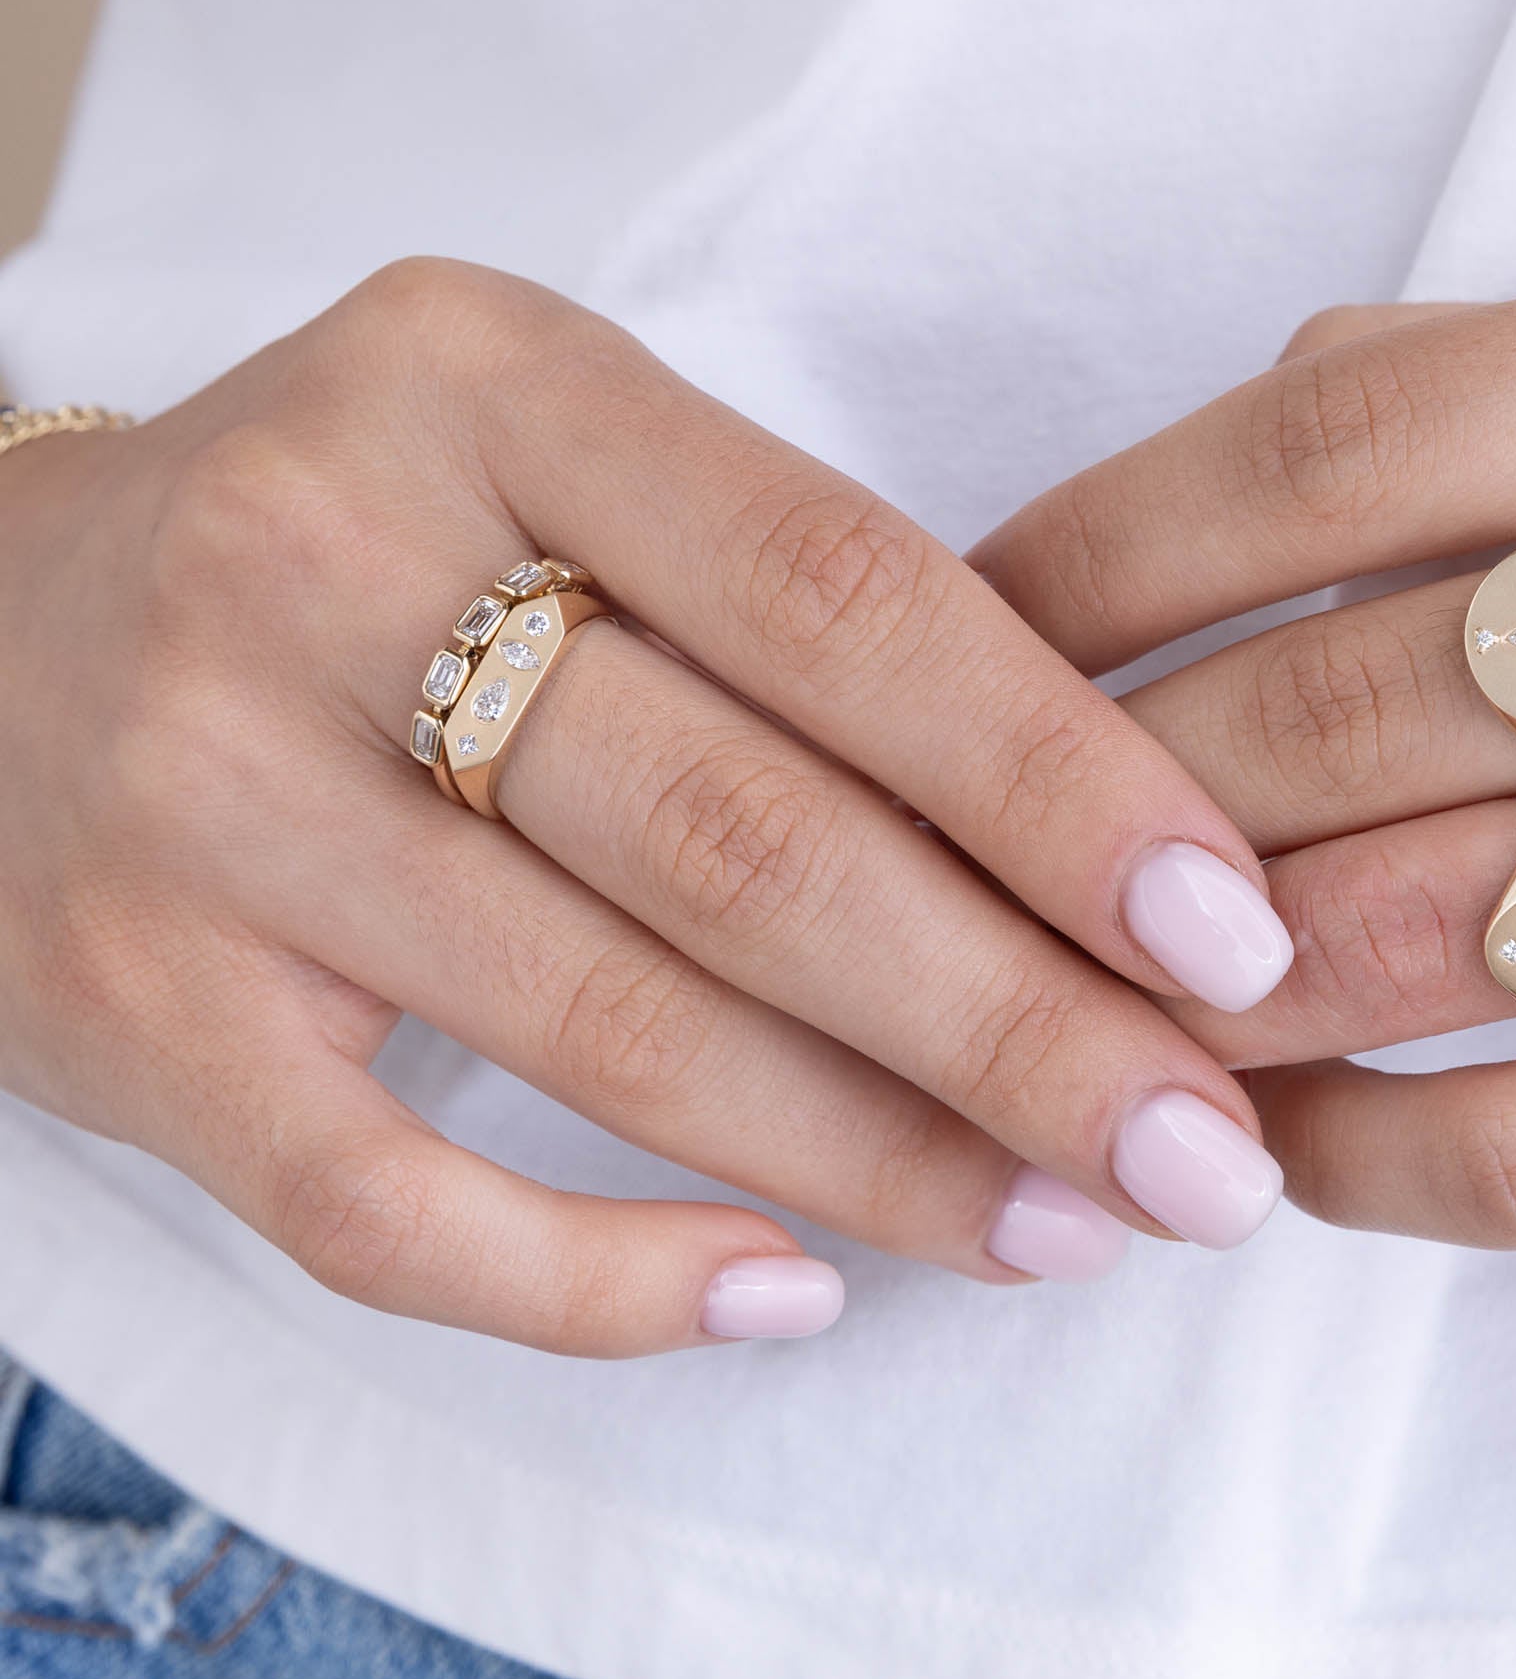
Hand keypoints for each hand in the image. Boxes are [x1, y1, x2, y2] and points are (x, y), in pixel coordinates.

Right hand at [0, 259, 1293, 1353]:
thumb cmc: (370, 559)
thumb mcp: (561, 473)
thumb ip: (795, 612)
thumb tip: (1101, 859)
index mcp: (487, 380)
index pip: (844, 593)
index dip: (1061, 782)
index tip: (1232, 937)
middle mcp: (321, 558)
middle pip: (746, 833)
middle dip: (1015, 1020)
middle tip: (1202, 1152)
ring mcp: (197, 791)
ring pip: (606, 1027)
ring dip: (877, 1161)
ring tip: (1065, 1226)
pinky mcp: (119, 1001)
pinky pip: (388, 1206)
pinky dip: (605, 1283)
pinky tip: (793, 1298)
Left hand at [973, 239, 1515, 1244]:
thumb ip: (1493, 404)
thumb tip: (1187, 492)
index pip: (1330, 438)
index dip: (1094, 551)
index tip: (958, 632)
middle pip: (1335, 700)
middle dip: (1094, 803)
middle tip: (968, 855)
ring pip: (1399, 931)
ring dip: (1184, 993)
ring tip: (1071, 1001)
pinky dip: (1344, 1154)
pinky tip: (1266, 1132)